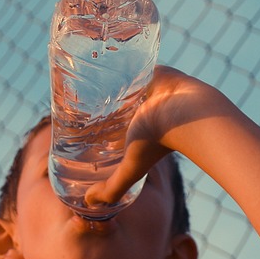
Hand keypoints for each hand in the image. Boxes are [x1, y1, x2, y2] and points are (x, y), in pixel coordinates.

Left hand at [83, 66, 228, 207]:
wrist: (188, 113)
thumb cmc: (159, 141)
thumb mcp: (130, 167)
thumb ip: (112, 188)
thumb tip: (89, 204)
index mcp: (135, 128)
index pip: (109, 125)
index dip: (93, 123)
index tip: (72, 120)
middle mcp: (141, 109)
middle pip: (113, 103)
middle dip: (96, 100)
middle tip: (71, 95)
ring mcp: (147, 89)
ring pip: (121, 82)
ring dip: (107, 77)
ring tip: (80, 71)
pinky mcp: (152, 70)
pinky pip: (132, 61)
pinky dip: (119, 58)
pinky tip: (98, 54)